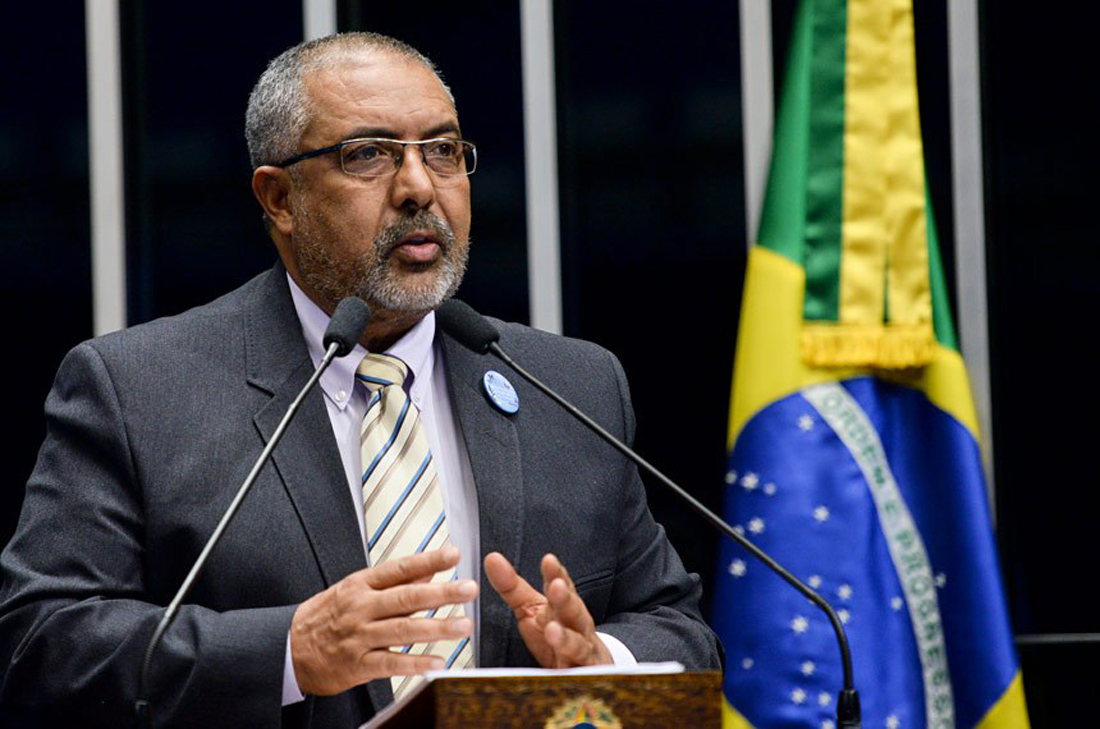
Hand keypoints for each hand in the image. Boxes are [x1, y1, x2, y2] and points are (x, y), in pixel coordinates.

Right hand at [290, 546, 477, 695]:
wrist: (289, 649)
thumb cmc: (325, 616)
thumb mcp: (355, 589)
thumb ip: (394, 582)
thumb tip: (428, 570)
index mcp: (361, 585)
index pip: (400, 568)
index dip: (428, 560)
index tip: (453, 554)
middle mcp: (361, 607)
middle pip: (406, 598)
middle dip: (441, 593)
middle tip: (468, 589)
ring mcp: (359, 636)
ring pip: (403, 630)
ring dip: (436, 629)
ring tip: (464, 625)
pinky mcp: (357, 664)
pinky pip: (391, 664)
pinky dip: (415, 664)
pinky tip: (437, 662)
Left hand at [484, 552, 612, 667]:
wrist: (587, 667)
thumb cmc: (555, 633)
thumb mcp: (531, 608)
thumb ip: (511, 586)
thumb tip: (492, 558)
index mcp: (562, 608)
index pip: (562, 587)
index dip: (556, 574)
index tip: (548, 561)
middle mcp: (576, 627)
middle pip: (574, 611)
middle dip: (566, 599)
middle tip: (556, 587)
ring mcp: (582, 653)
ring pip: (578, 645)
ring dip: (566, 638)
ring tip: (552, 631)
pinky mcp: (581, 678)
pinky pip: (578, 677)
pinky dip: (573, 675)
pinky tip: (566, 672)